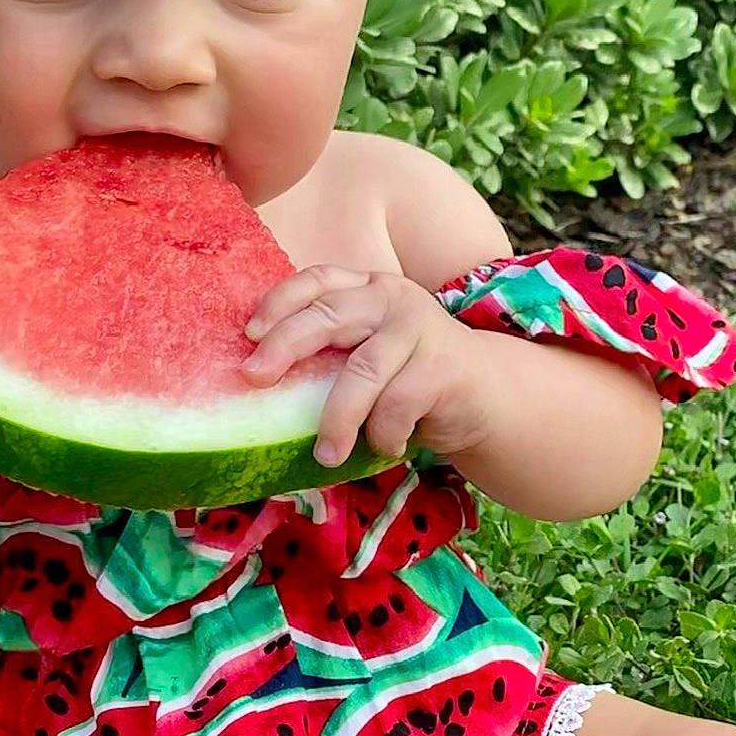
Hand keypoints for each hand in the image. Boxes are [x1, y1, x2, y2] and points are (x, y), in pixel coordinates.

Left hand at [242, 265, 490, 466]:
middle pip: (328, 317)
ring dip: (337, 419)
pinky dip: (384, 435)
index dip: (280, 303)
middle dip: (285, 347)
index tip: (249, 334)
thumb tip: (260, 383)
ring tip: (326, 454)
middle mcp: (392, 299)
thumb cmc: (411, 379)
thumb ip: (332, 352)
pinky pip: (396, 406)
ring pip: (362, 371)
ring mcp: (420, 329)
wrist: (486, 396)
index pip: (317, 281)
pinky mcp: (442, 367)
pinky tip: (387, 446)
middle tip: (255, 378)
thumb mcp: (370, 354)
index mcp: (368, 288)